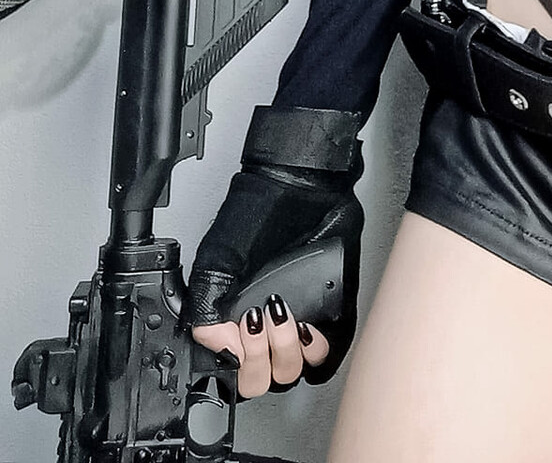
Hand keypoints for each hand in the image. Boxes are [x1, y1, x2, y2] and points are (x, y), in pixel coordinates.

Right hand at [184, 107, 363, 387]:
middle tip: (260, 325)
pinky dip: (317, 348)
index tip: (241, 334)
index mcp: (236, 318)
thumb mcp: (217, 259)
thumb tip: (216, 345)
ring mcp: (299, 319)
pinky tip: (308, 325)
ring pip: (293, 372)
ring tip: (284, 318)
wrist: (302, 187)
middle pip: (263, 380)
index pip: (235, 370)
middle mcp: (267, 325)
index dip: (237, 363)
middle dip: (260, 362)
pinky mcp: (330, 309)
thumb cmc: (259, 214)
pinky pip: (328, 352)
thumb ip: (205, 306)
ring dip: (286, 353)